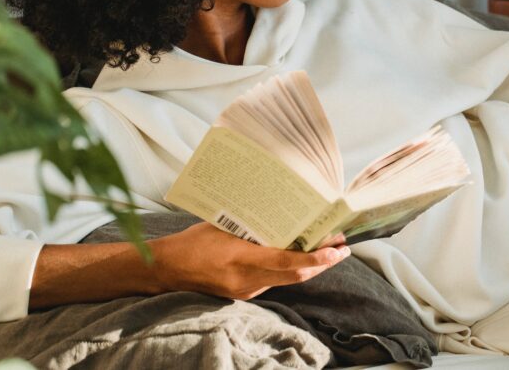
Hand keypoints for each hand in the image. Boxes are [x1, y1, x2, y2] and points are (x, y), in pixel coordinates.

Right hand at [148, 221, 349, 299]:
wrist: (167, 269)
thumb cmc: (193, 241)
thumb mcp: (224, 225)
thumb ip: (253, 226)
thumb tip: (283, 215)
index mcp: (240, 257)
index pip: (287, 261)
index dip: (316, 258)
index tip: (337, 250)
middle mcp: (246, 279)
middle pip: (295, 275)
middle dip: (322, 263)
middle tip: (342, 249)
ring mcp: (245, 290)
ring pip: (287, 280)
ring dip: (309, 267)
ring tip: (327, 251)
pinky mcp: (242, 294)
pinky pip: (274, 282)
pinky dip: (290, 270)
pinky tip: (299, 258)